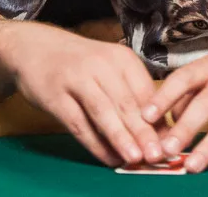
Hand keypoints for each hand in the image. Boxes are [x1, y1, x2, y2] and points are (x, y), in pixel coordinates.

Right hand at [0, 22, 162, 168]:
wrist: (34, 47)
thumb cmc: (80, 64)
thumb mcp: (109, 70)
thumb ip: (130, 97)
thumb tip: (156, 133)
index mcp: (122, 59)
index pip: (147, 92)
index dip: (160, 119)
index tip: (172, 142)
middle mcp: (102, 65)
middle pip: (127, 103)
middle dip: (144, 132)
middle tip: (158, 155)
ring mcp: (77, 79)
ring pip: (104, 112)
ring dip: (121, 137)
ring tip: (136, 158)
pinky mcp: (55, 95)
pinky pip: (78, 123)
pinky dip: (95, 143)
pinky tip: (107, 157)